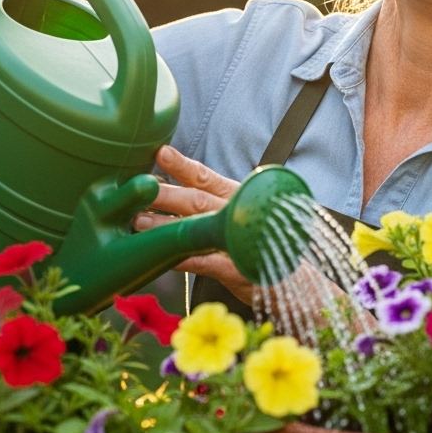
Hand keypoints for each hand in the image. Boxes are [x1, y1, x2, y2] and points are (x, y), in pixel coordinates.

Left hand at [133, 146, 254, 303]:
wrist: (295, 280)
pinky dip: (183, 257)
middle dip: (164, 194)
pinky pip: (205, 260)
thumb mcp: (237, 216)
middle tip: (136, 189)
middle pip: (196, 199)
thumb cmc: (258, 244)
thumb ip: (208, 203)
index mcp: (236, 196)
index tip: (160, 152)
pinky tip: (164, 256)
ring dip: (165, 224)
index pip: (206, 177)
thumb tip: (164, 191)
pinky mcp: (237, 268)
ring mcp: (238, 239)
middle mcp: (237, 212)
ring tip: (138, 221)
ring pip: (197, 226)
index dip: (182, 165)